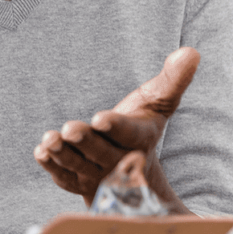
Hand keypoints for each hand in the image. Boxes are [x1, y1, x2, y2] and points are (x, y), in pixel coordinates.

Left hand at [33, 46, 199, 206]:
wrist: (131, 168)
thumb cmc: (141, 124)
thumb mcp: (158, 102)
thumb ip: (173, 80)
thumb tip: (191, 52)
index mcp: (139, 140)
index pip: (127, 134)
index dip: (114, 127)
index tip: (99, 118)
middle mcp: (118, 160)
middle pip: (100, 153)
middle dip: (85, 142)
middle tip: (69, 129)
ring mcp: (97, 174)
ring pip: (79, 167)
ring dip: (63, 155)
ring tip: (49, 140)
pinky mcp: (78, 181)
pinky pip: (64, 178)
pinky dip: (52, 166)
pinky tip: (41, 152)